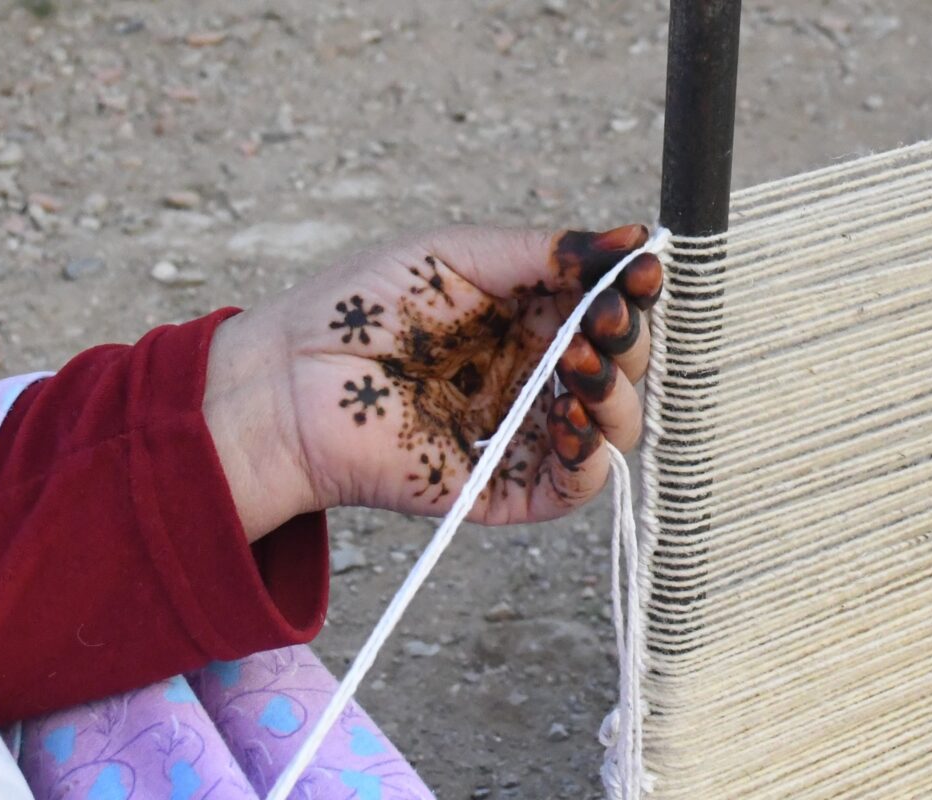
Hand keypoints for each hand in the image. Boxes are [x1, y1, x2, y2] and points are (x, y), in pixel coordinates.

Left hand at [203, 224, 662, 540]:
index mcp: (527, 318)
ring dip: (614, 393)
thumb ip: (545, 253)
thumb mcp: (458, 254)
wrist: (287, 379)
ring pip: (611, 427)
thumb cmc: (360, 305)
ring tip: (579, 361)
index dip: (634, 292)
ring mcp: (521, 433)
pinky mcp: (501, 487)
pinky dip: (590, 457)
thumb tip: (633, 238)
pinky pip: (572, 485)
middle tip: (604, 319)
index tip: (644, 270)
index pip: (608, 310)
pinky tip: (571, 418)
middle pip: (621, 368)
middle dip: (627, 341)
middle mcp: (533, 375)